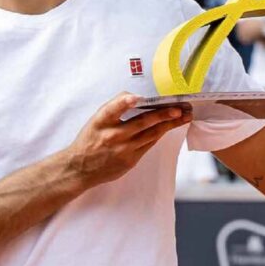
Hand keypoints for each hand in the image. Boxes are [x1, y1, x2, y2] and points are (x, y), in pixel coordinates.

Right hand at [66, 92, 191, 188]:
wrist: (81, 168)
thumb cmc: (90, 139)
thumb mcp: (96, 119)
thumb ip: (115, 108)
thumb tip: (137, 98)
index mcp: (101, 121)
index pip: (112, 109)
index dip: (124, 102)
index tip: (137, 97)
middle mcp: (112, 135)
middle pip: (142, 122)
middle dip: (164, 114)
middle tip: (180, 108)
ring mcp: (123, 149)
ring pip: (151, 134)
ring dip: (169, 124)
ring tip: (183, 116)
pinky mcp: (130, 160)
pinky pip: (149, 144)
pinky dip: (159, 134)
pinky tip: (170, 127)